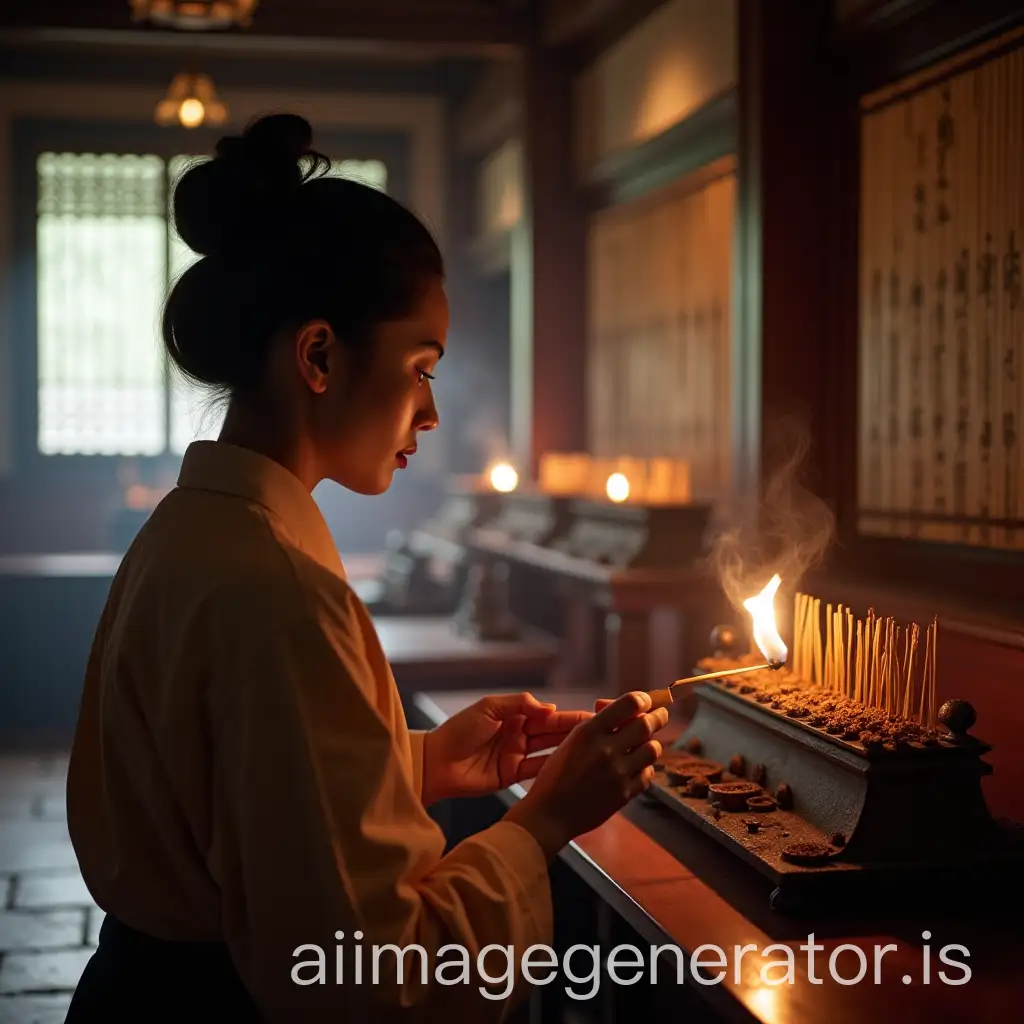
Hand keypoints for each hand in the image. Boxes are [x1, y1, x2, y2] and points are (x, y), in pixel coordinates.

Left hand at [420, 692, 591, 803]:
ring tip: (594, 751)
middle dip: (576, 732)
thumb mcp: (488, 709)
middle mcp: (519, 734)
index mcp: (513, 715)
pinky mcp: (512, 775)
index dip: (568, 714)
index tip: (592, 714)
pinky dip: (554, 768)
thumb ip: (518, 705)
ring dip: (569, 750)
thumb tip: (548, 707)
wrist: (436, 763)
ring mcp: (516, 755)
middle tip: (602, 733)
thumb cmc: (458, 731)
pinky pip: (537, 770)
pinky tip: (573, 767)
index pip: (547, 714)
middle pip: (552, 732)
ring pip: (549, 751)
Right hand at [505, 691, 668, 859]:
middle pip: (646, 724)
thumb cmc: (557, 773)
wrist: (550, 813)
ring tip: (646, 744)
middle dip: (658, 716)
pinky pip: (648, 774)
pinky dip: (645, 768)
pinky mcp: (624, 794)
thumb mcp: (572, 740)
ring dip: (651, 743)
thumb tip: (624, 710)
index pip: (629, 703)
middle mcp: (606, 749)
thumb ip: (598, 724)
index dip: (644, 699)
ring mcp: (617, 773)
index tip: (646, 701)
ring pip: (653, 749)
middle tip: (661, 715)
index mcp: (589, 731)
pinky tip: (637, 767)